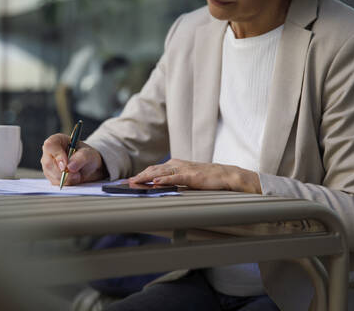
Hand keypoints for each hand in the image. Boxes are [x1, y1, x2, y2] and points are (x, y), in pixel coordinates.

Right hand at [41, 133, 106, 185]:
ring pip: (52, 175)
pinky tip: (73, 178)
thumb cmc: (88, 156)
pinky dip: (66, 183)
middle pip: (48, 163)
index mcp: (57, 141)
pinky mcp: (50, 176)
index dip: (57, 156)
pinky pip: (55, 182)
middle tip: (77, 174)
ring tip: (77, 174)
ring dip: (67, 178)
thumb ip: (80, 158)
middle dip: (63, 172)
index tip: (66, 166)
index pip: (50, 146)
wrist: (89, 166)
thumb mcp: (89, 154)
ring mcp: (48, 165)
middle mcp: (50, 152)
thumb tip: (69, 167)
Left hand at [129, 158, 261, 193]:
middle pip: (154, 170)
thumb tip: (159, 188)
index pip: (154, 170)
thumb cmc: (208, 179)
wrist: (227, 176)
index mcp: (176, 165)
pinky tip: (155, 183)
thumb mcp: (187, 179)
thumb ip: (174, 182)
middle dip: (139, 176)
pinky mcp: (192, 176)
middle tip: (126, 183)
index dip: (141, 175)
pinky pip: (176, 177)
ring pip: (162, 172)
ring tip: (135, 182)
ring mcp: (185, 169)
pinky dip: (164, 180)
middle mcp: (178, 165)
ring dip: (147, 177)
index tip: (128, 181)